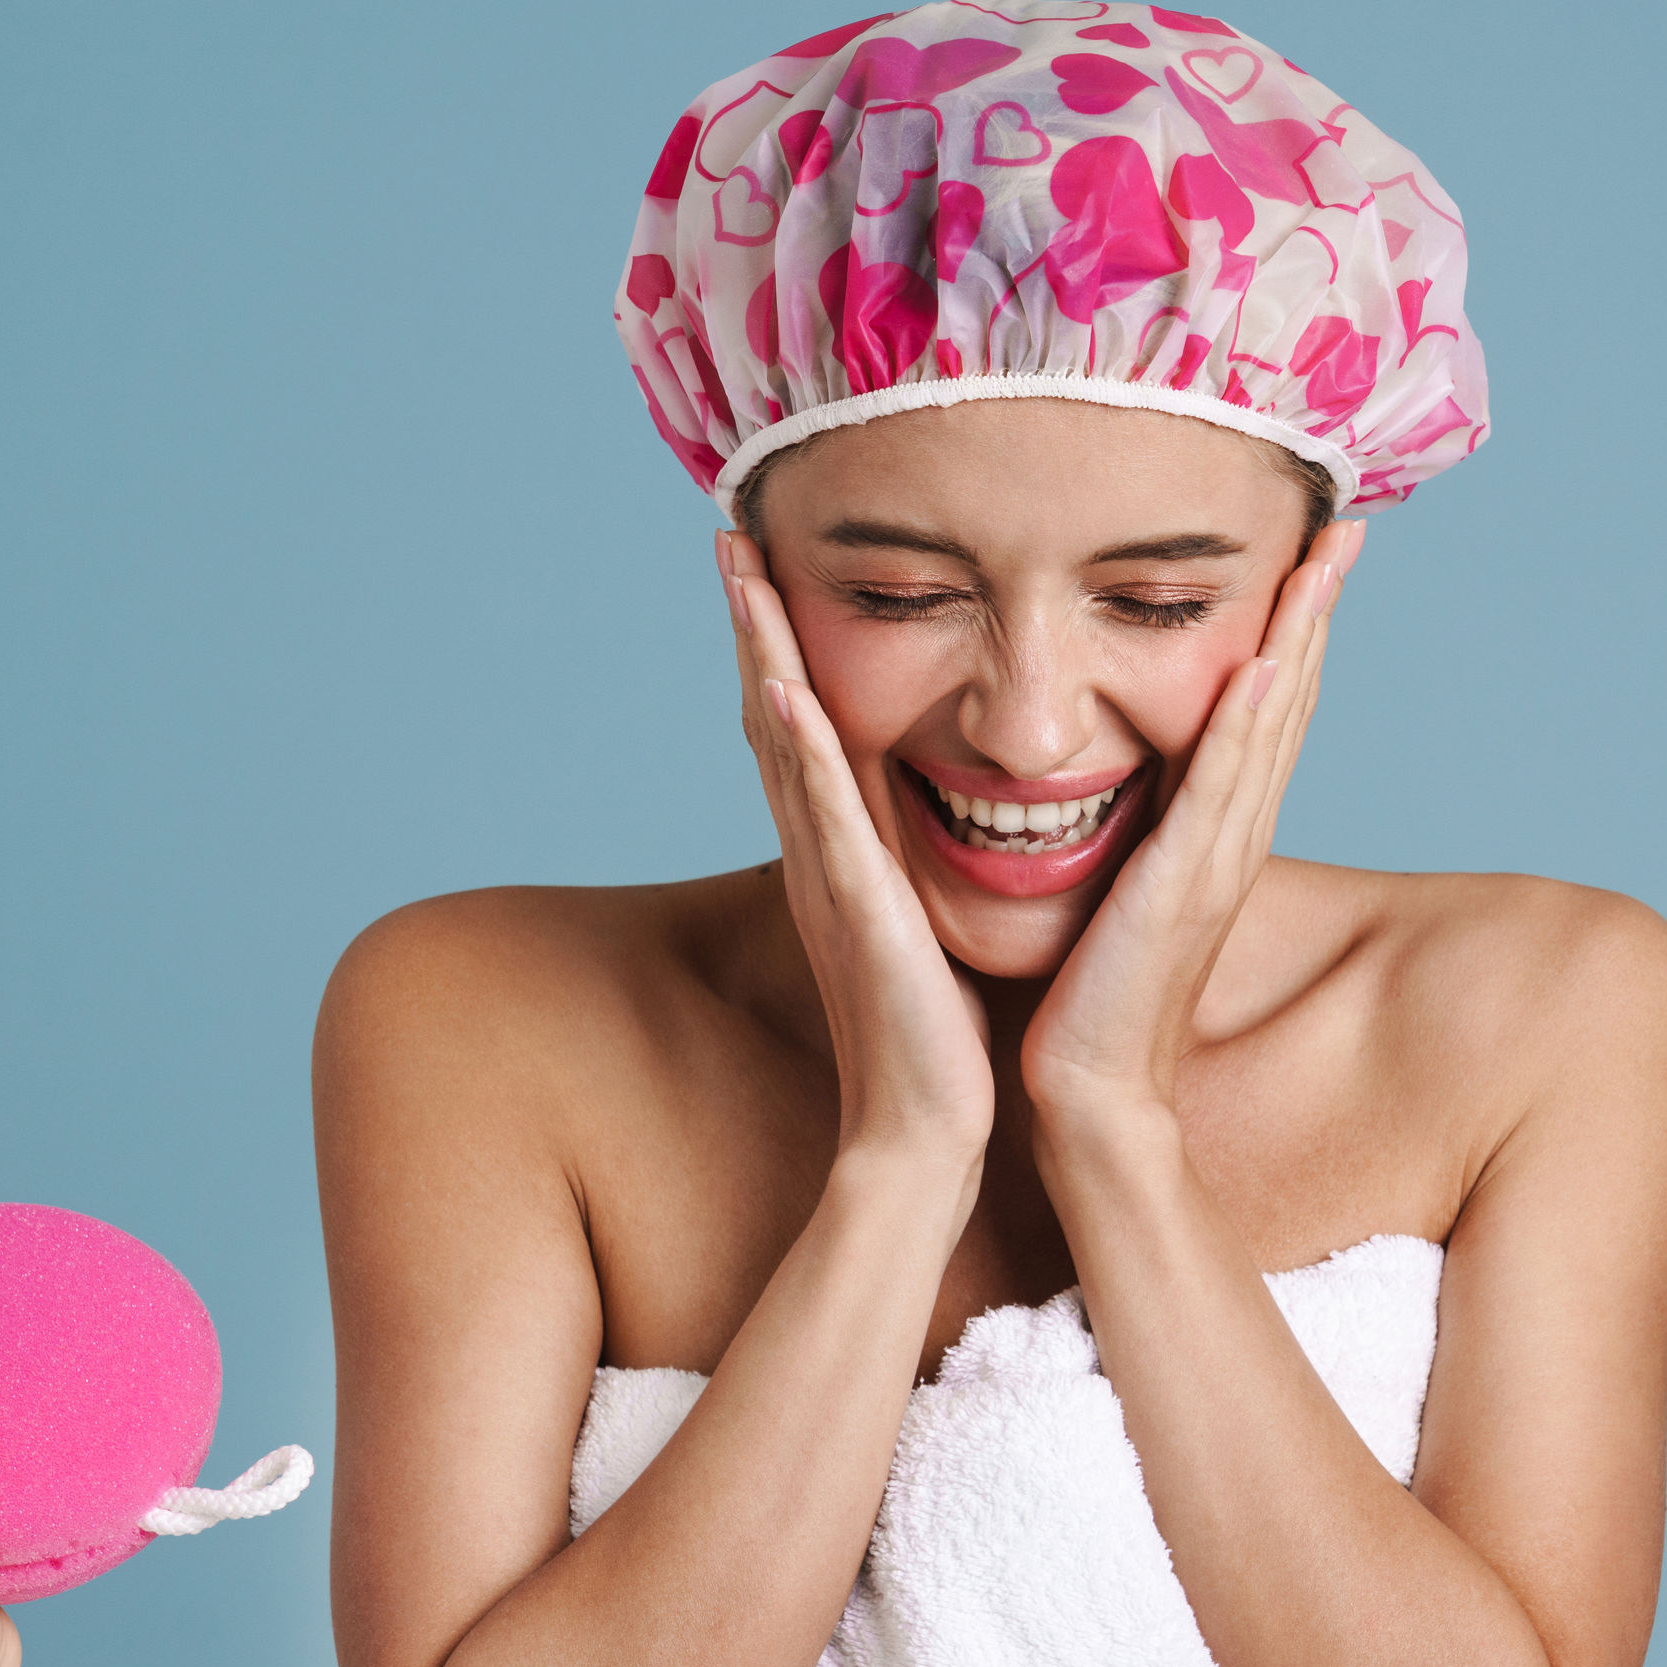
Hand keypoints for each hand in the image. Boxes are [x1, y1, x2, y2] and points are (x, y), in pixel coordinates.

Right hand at [721, 529, 995, 1160]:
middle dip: (752, 624)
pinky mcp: (856, 911)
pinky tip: (783, 687)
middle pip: (774, 716)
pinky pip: (823, 814)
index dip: (780, 645)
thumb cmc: (936, 1038)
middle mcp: (821, 854)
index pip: (803, 730)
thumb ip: (914, 867)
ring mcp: (830, 878)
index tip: (768, 566)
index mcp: (843, 854)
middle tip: (731, 533)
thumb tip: (935, 813)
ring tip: (740, 573)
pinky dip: (800, 747)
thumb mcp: (922, 924)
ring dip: (761, 654)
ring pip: (784, 744)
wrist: (926, 1132)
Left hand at [1018, 518, 1364, 1117]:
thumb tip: (1110, 768)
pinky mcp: (1180, 889)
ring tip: (1321, 559)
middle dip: (1315, 609)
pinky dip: (1243, 726)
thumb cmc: (1087, 996)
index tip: (1308, 549)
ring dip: (1298, 639)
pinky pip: (1218, 790)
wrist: (1087, 1091)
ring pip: (1269, 728)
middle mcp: (1230, 836)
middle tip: (1342, 524)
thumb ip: (1126, 826)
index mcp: (1213, 831)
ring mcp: (1214, 861)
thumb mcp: (1115, 883)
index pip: (1264, 709)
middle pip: (1288, 700)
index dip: (1293, 628)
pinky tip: (1261, 664)